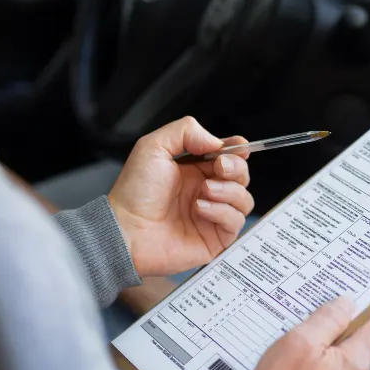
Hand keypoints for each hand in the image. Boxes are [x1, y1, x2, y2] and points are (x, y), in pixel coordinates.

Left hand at [108, 116, 253, 277]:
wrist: (125, 230)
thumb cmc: (133, 193)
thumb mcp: (153, 147)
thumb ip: (185, 131)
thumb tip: (217, 141)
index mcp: (194, 170)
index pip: (228, 157)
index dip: (238, 150)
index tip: (238, 147)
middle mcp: (206, 191)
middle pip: (241, 176)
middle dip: (236, 168)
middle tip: (220, 167)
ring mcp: (211, 215)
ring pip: (244, 199)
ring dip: (229, 190)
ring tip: (204, 190)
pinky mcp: (214, 238)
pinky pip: (236, 222)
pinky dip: (222, 211)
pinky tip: (201, 207)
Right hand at [248, 298, 369, 369]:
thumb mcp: (302, 340)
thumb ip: (328, 319)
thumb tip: (347, 304)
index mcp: (357, 362)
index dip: (365, 305)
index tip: (351, 295)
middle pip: (359, 341)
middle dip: (338, 328)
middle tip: (314, 320)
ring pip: (344, 358)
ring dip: (327, 348)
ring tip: (302, 344)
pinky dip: (322, 366)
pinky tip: (301, 364)